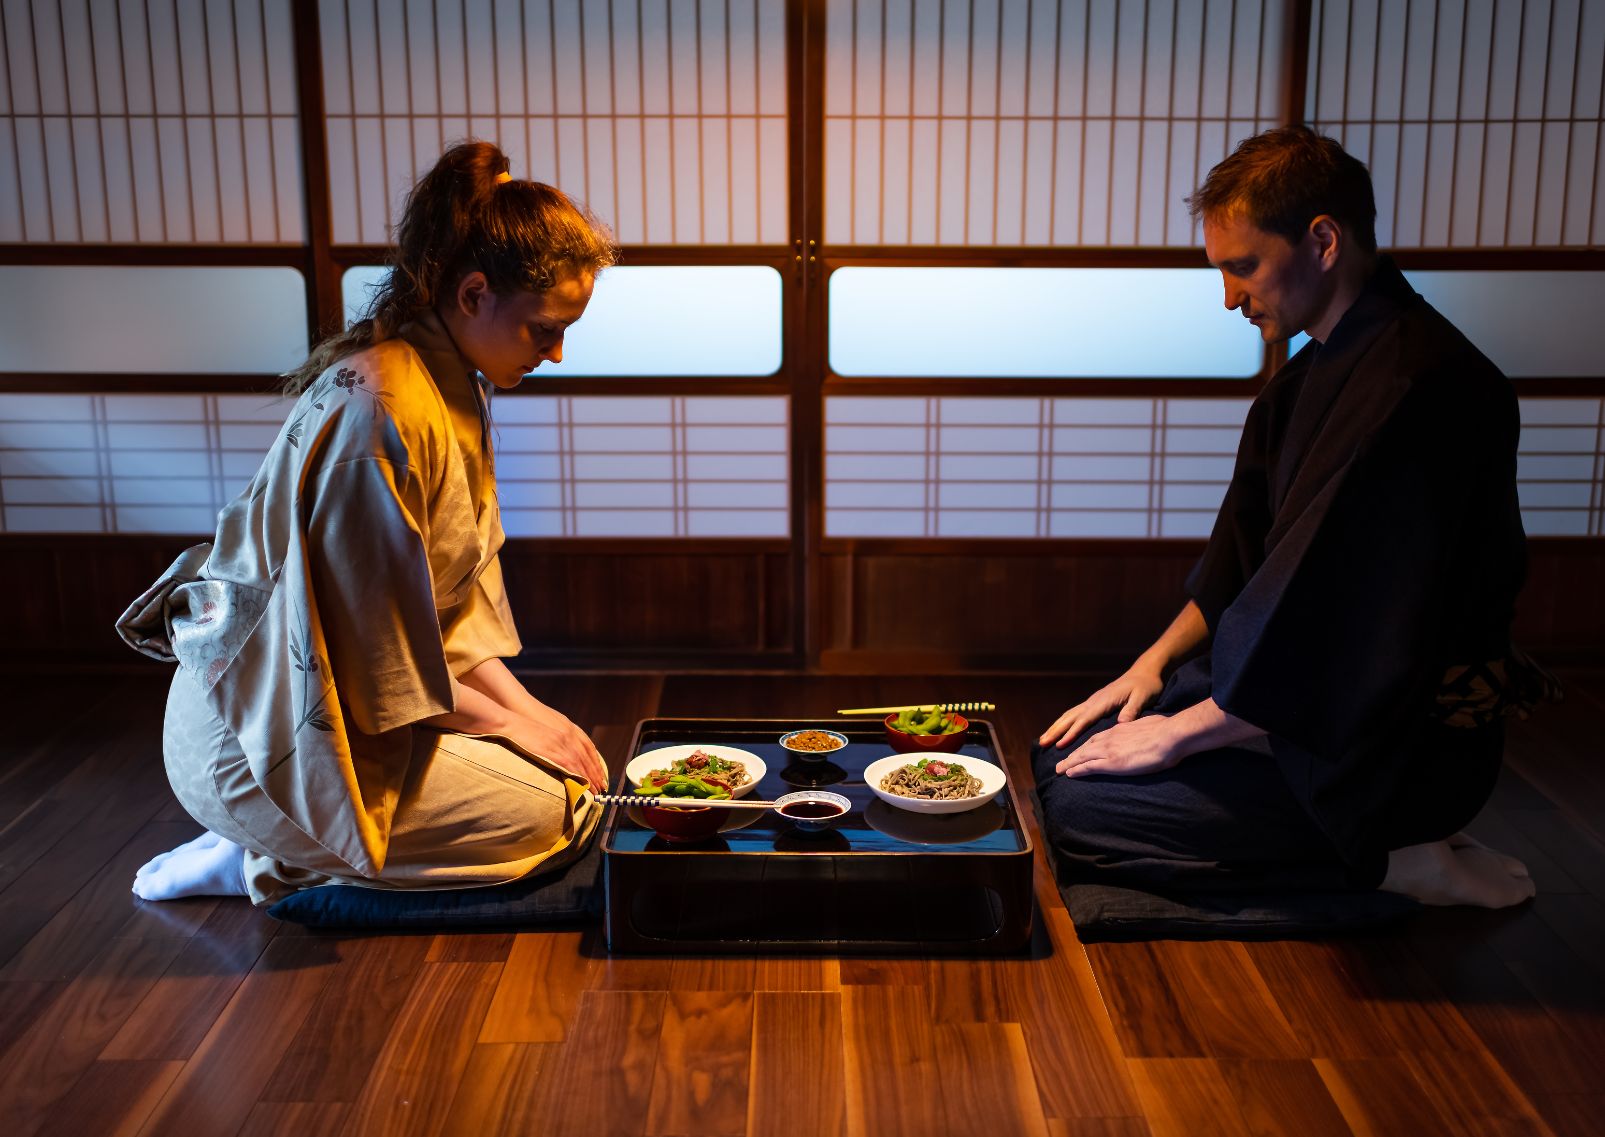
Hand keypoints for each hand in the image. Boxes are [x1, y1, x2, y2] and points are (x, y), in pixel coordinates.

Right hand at [503, 711, 608, 790]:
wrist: (512, 722)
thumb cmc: (526, 724)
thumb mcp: (547, 728)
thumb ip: (557, 737)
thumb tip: (561, 749)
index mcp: (568, 729)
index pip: (588, 748)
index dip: (595, 762)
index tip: (600, 774)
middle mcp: (569, 736)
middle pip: (588, 757)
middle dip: (596, 773)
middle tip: (603, 786)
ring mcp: (562, 744)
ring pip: (582, 763)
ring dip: (591, 777)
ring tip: (597, 790)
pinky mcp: (553, 752)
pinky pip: (570, 766)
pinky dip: (579, 776)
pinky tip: (584, 785)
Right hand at [1038, 665, 1165, 748]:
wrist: (1145, 672)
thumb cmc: (1146, 685)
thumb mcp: (1143, 697)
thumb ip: (1132, 710)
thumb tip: (1121, 723)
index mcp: (1104, 701)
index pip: (1084, 719)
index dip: (1072, 732)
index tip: (1060, 745)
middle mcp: (1094, 700)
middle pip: (1071, 717)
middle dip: (1056, 730)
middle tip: (1042, 743)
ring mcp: (1093, 700)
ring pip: (1070, 715)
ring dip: (1056, 727)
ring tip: (1044, 739)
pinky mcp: (1095, 702)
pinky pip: (1075, 713)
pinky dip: (1064, 722)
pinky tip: (1059, 729)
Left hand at [1052, 715, 1180, 777]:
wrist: (1170, 735)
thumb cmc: (1166, 730)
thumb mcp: (1149, 725)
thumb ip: (1141, 730)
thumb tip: (1144, 733)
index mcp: (1120, 729)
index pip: (1098, 738)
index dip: (1087, 746)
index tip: (1081, 751)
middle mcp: (1110, 738)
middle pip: (1086, 747)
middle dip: (1073, 755)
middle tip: (1062, 762)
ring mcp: (1109, 749)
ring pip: (1082, 756)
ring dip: (1069, 763)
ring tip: (1060, 769)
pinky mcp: (1111, 762)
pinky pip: (1088, 766)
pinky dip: (1077, 770)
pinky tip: (1069, 774)